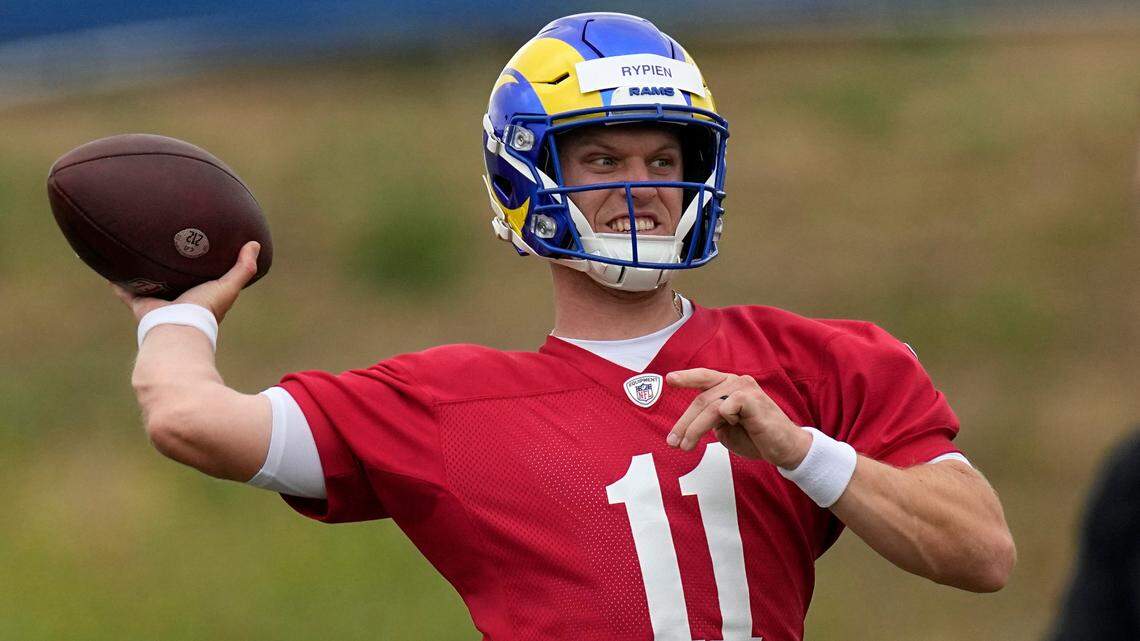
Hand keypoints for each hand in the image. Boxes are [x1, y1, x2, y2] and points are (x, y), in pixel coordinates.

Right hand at [112, 241, 260, 322]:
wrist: (179, 328)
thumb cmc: (205, 309)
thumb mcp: (228, 286)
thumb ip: (243, 268)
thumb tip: (255, 244)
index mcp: (198, 296)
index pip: (199, 277)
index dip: (199, 264)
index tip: (196, 245)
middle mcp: (178, 299)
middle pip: (171, 279)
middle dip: (168, 265)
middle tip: (163, 242)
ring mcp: (158, 302)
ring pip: (148, 283)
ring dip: (143, 271)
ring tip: (135, 250)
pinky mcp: (140, 304)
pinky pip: (125, 291)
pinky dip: (118, 282)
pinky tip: (111, 267)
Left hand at [665, 368, 811, 467]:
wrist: (784, 449)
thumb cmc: (756, 438)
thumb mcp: (726, 429)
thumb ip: (711, 420)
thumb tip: (690, 424)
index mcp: (729, 385)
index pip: (704, 378)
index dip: (686, 378)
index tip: (669, 379)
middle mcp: (736, 382)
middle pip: (701, 399)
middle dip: (684, 423)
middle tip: (672, 442)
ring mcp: (745, 388)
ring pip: (709, 407)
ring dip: (694, 428)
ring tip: (685, 446)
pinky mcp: (752, 398)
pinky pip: (726, 407)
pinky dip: (725, 419)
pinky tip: (734, 425)